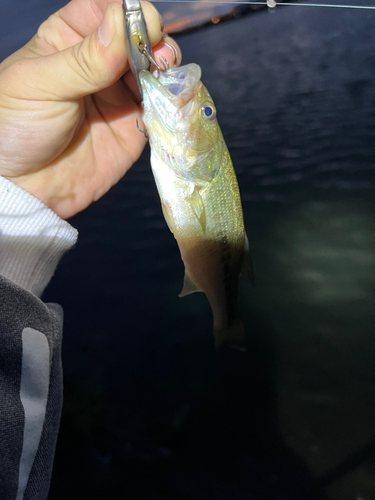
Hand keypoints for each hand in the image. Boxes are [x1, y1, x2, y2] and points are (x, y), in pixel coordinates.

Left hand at [0, 0, 180, 218]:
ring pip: (155, 72)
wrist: (25, 188)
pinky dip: (173, 104)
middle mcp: (100, 65)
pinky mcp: (134, 128)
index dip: (128, 12)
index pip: (106, 11)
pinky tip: (176, 102)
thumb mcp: (42, 85)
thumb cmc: (16, 127)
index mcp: (69, 40)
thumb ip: (85, 59)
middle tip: (161, 58)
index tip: (144, 22)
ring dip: (168, 72)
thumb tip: (124, 21)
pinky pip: (160, 110)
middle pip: (139, 39)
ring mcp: (120, 97)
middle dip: (155, 42)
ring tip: (169, 79)